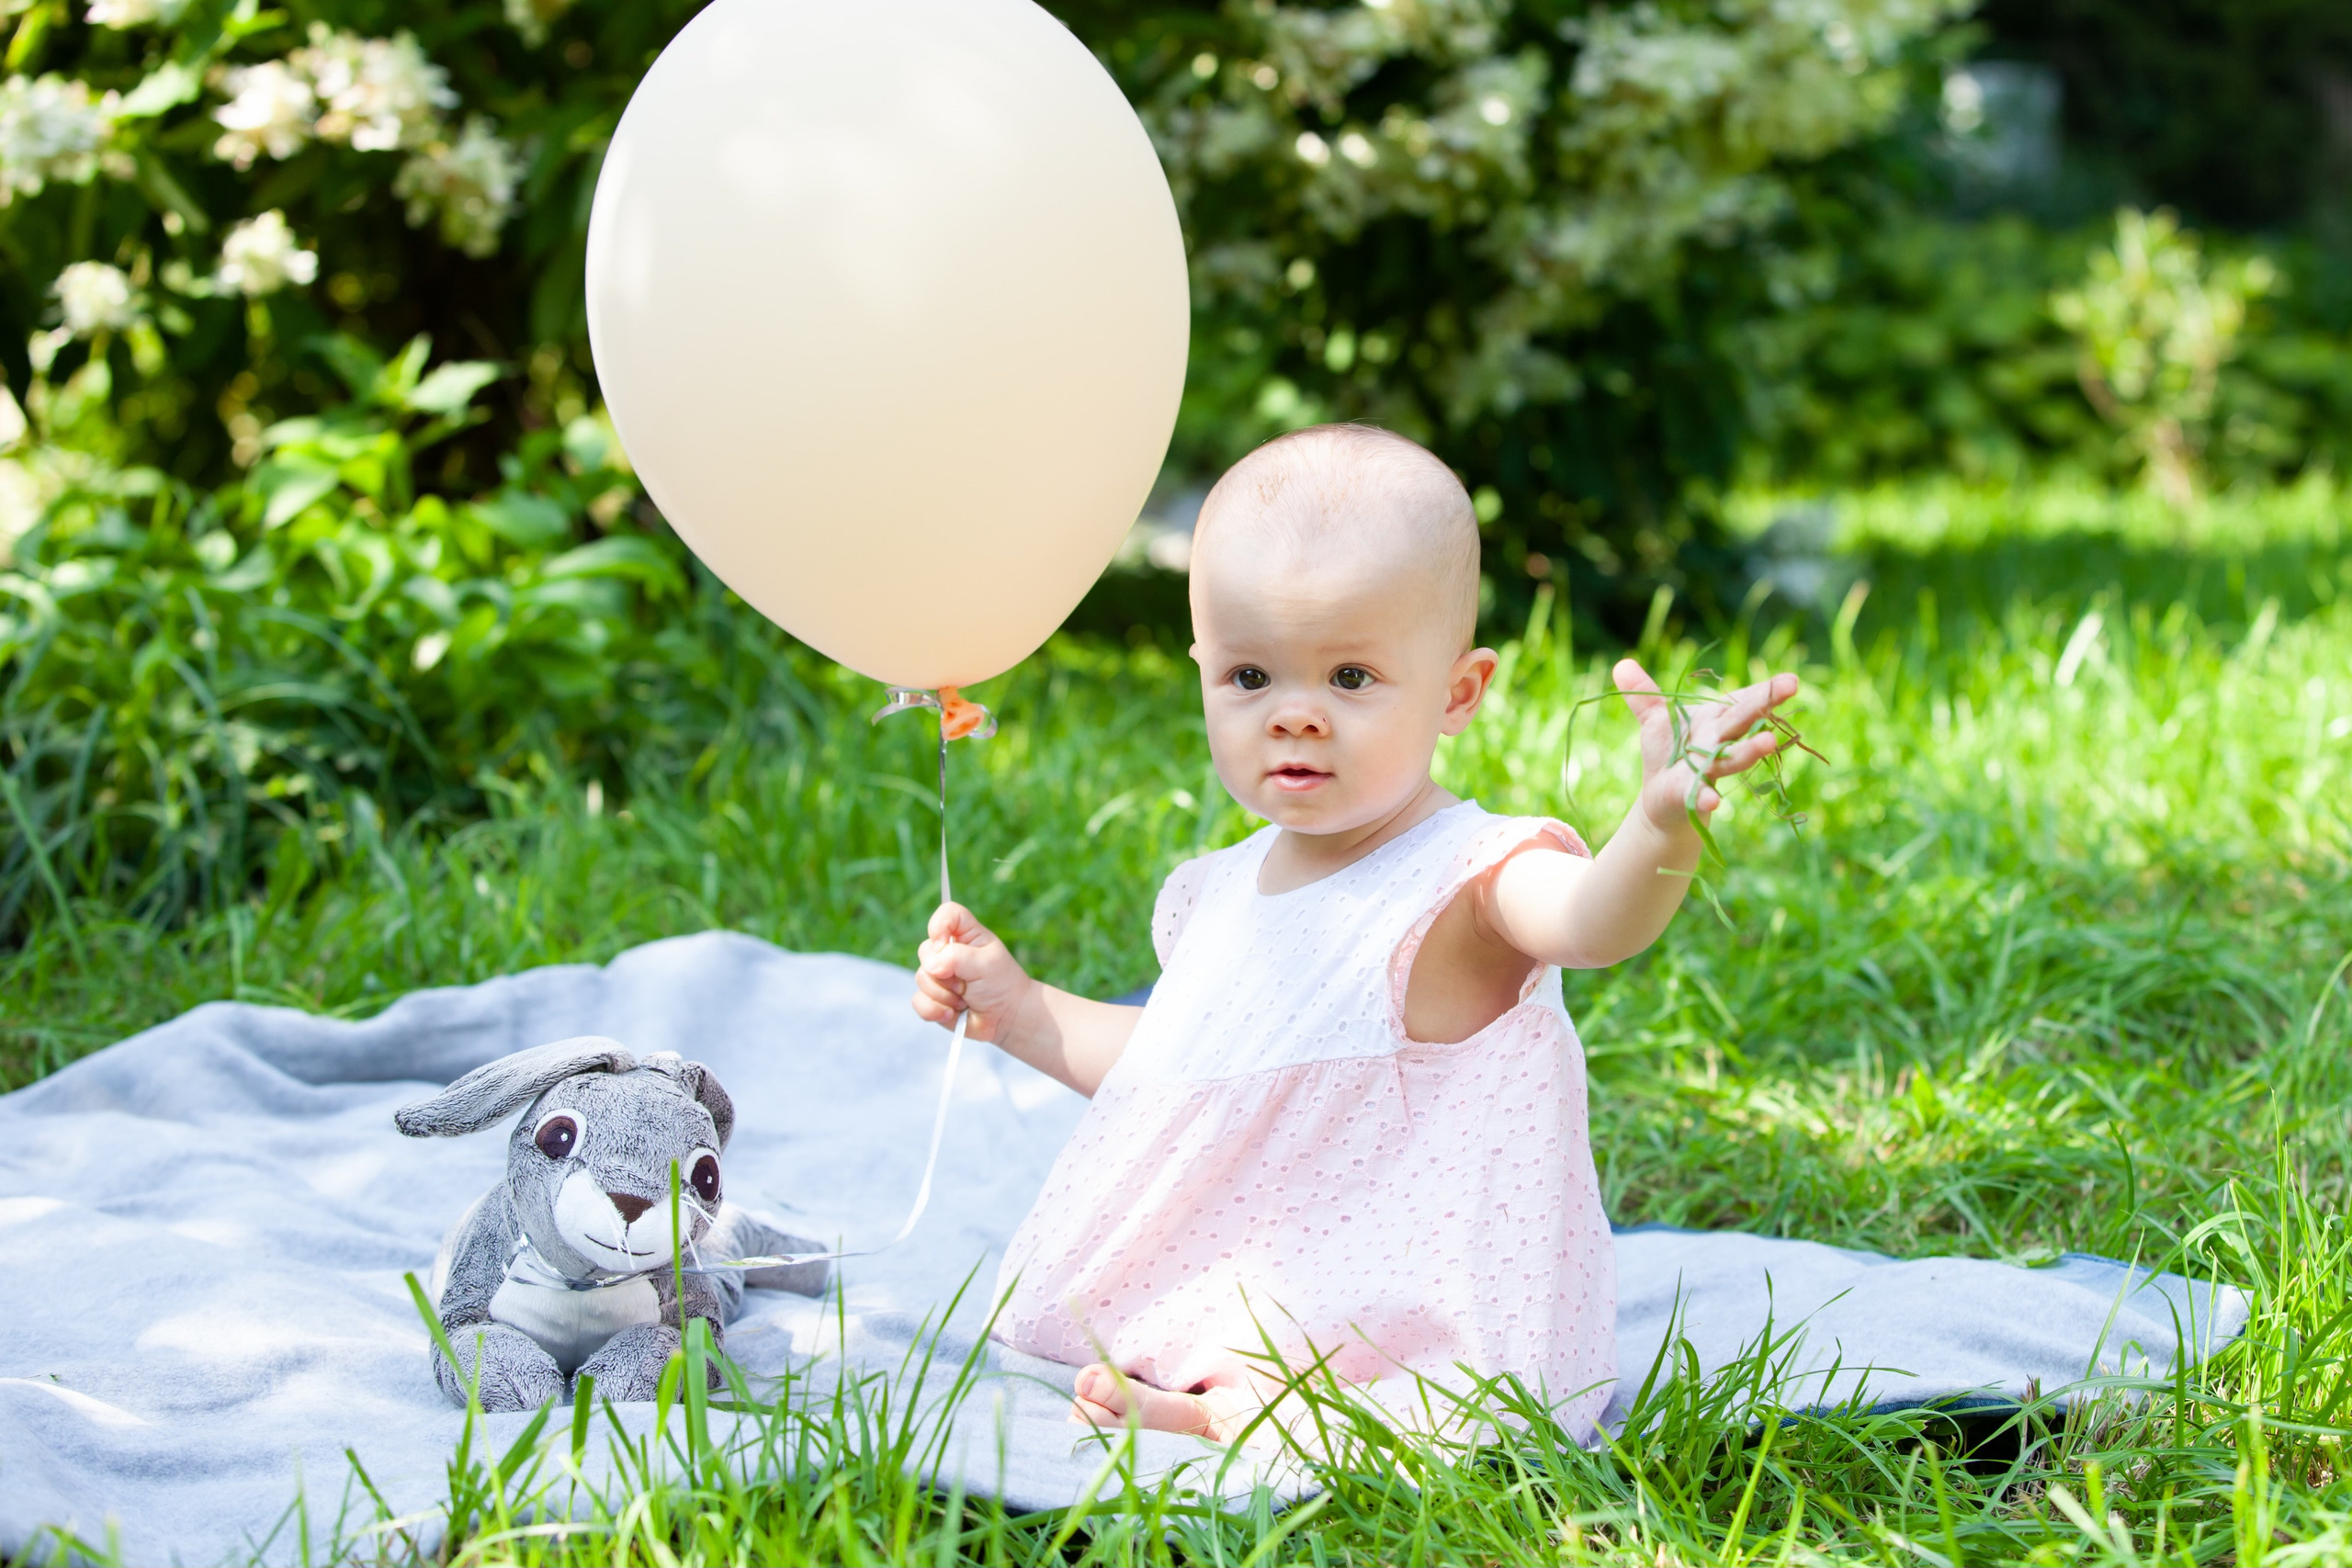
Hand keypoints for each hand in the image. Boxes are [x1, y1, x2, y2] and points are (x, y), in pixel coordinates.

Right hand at [912, 902, 1036, 1043]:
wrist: (1006, 1018)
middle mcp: (948, 951)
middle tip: (967, 982)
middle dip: (944, 973)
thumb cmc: (1001, 984)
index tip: (943, 945)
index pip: (947, 913)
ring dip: (945, 995)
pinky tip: (953, 1013)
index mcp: (966, 935)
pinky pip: (918, 1001)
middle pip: (926, 950)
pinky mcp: (931, 997)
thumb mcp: (985, 964)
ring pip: (921, 978)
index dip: (939, 926)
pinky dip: (936, 1010)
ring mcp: (938, 975)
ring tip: (964, 999)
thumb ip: (956, 958)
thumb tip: (930, 965)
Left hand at [1615, 658, 1799, 834]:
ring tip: (1769, 742)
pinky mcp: (1692, 795)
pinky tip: (1713, 802)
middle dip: (1766, 703)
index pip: (1742, 700)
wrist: (1661, 798)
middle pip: (1743, 720)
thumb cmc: (1669, 753)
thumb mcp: (1655, 720)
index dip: (1765, 689)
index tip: (1790, 679)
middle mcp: (1719, 742)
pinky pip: (1701, 795)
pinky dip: (1706, 798)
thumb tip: (1621, 665)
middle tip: (1793, 685)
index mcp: (1714, 719)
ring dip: (1750, 750)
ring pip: (1733, 758)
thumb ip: (1643, 694)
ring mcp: (1709, 769)